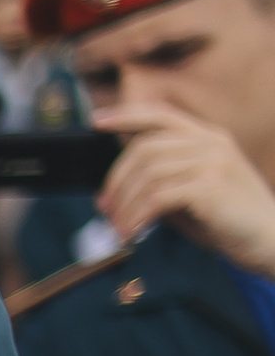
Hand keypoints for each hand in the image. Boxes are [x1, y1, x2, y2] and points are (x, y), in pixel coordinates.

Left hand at [92, 104, 274, 278]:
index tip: (97, 121)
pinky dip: (137, 217)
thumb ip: (161, 182)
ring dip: (124, 206)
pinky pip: (158, 197)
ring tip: (118, 229)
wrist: (270, 240)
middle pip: (145, 149)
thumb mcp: (190, 193)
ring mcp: (214, 162)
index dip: (127, 115)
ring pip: (148, 175)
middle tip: (104, 209)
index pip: (162, 115)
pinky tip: (132, 233)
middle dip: (116, 181)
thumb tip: (113, 191)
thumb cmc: (228, 220)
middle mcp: (212, 143)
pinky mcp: (211, 187)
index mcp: (208, 137)